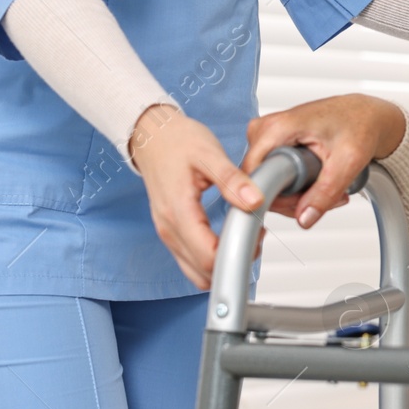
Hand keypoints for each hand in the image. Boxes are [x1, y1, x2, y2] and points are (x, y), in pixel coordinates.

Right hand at [128, 104, 263, 287]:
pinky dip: (213, 257)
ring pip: (197, 272)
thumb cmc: (177, 141)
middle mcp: (169, 230)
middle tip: (254, 232)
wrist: (153, 136)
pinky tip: (230, 234)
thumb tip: (255, 202)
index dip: (238, 253)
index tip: (256, 231)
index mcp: (178, 212)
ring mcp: (168, 234)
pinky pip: (192, 261)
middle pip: (204, 272)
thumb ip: (232, 180)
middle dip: (234, 260)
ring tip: (245, 232)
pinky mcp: (172, 233)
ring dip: (224, 262)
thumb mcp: (209, 154)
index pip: (209, 258)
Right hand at [243, 94, 406, 228]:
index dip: (271, 199)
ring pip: (266, 182)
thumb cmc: (358, 125)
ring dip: (294, 197)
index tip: (300, 205)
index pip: (253, 175)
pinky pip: (272, 176)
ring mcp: (266, 137)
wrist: (365, 115)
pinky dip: (293, 188)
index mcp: (278, 128)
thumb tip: (304, 219)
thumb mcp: (347, 162)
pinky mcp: (272, 144)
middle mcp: (265, 129)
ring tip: (326, 193)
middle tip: (322, 200)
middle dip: (290, 201)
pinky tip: (316, 186)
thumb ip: (325, 193)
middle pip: (259, 182)